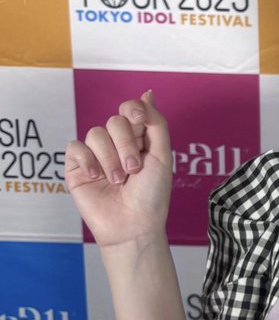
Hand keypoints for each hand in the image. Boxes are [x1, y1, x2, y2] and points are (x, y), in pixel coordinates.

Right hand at [65, 91, 172, 248]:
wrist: (134, 225)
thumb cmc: (152, 195)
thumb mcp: (162, 156)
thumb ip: (155, 123)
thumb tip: (147, 93)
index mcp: (138, 139)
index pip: (130, 110)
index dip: (133, 109)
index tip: (139, 119)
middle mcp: (116, 144)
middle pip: (114, 121)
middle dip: (126, 143)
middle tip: (134, 170)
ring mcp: (96, 155)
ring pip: (95, 133)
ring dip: (110, 158)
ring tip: (118, 181)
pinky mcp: (77, 168)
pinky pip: (75, 147)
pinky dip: (88, 161)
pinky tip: (96, 177)